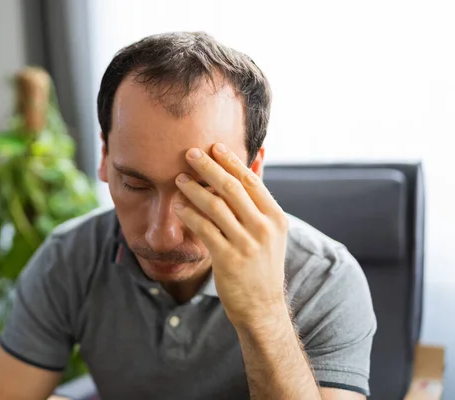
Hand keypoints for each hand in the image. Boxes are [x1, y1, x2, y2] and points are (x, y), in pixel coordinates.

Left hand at [174, 143, 288, 329]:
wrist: (262, 307)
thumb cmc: (261, 265)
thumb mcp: (270, 232)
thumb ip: (259, 200)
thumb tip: (257, 161)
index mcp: (275, 218)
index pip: (251, 181)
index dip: (231, 161)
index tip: (214, 146)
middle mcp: (264, 228)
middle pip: (232, 188)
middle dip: (209, 167)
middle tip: (190, 153)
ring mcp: (247, 244)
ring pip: (215, 206)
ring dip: (193, 190)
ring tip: (179, 179)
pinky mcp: (228, 259)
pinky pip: (204, 230)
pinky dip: (189, 215)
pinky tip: (178, 207)